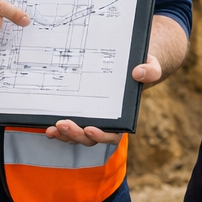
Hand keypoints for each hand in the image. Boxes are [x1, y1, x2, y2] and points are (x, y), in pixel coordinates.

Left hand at [44, 51, 165, 145]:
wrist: (131, 63)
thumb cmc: (143, 66)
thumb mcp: (152, 65)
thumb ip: (151, 70)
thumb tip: (139, 73)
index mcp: (123, 118)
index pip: (113, 135)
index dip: (102, 136)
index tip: (90, 129)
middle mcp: (106, 123)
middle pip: (90, 138)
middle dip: (76, 134)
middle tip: (63, 124)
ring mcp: (91, 120)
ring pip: (77, 136)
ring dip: (64, 135)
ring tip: (52, 128)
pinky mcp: (79, 113)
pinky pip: (69, 126)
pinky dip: (59, 129)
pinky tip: (48, 125)